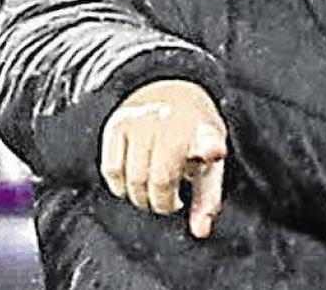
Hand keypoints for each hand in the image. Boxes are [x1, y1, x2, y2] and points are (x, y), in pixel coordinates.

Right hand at [99, 79, 227, 238]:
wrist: (169, 93)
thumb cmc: (192, 137)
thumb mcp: (209, 164)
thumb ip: (207, 200)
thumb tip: (200, 231)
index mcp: (202, 129)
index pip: (208, 138)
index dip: (210, 147)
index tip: (214, 151)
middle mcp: (170, 121)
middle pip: (160, 179)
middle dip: (162, 202)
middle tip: (169, 201)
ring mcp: (141, 120)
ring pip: (133, 178)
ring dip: (140, 197)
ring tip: (152, 192)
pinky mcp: (117, 124)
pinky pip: (111, 169)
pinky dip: (120, 186)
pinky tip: (132, 183)